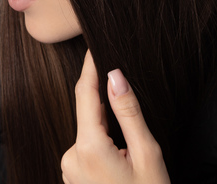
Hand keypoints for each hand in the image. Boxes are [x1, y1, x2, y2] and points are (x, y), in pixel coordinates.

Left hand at [61, 50, 170, 183]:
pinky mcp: (74, 179)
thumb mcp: (146, 153)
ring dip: (107, 128)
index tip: (94, 46)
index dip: (90, 67)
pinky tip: (119, 159)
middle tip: (131, 113)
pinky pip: (87, 149)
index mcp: (89, 148)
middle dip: (107, 104)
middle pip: (89, 113)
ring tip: (129, 150)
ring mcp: (69, 170)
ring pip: (90, 131)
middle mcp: (71, 158)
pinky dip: (102, 144)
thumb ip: (128, 112)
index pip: (85, 93)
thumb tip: (115, 76)